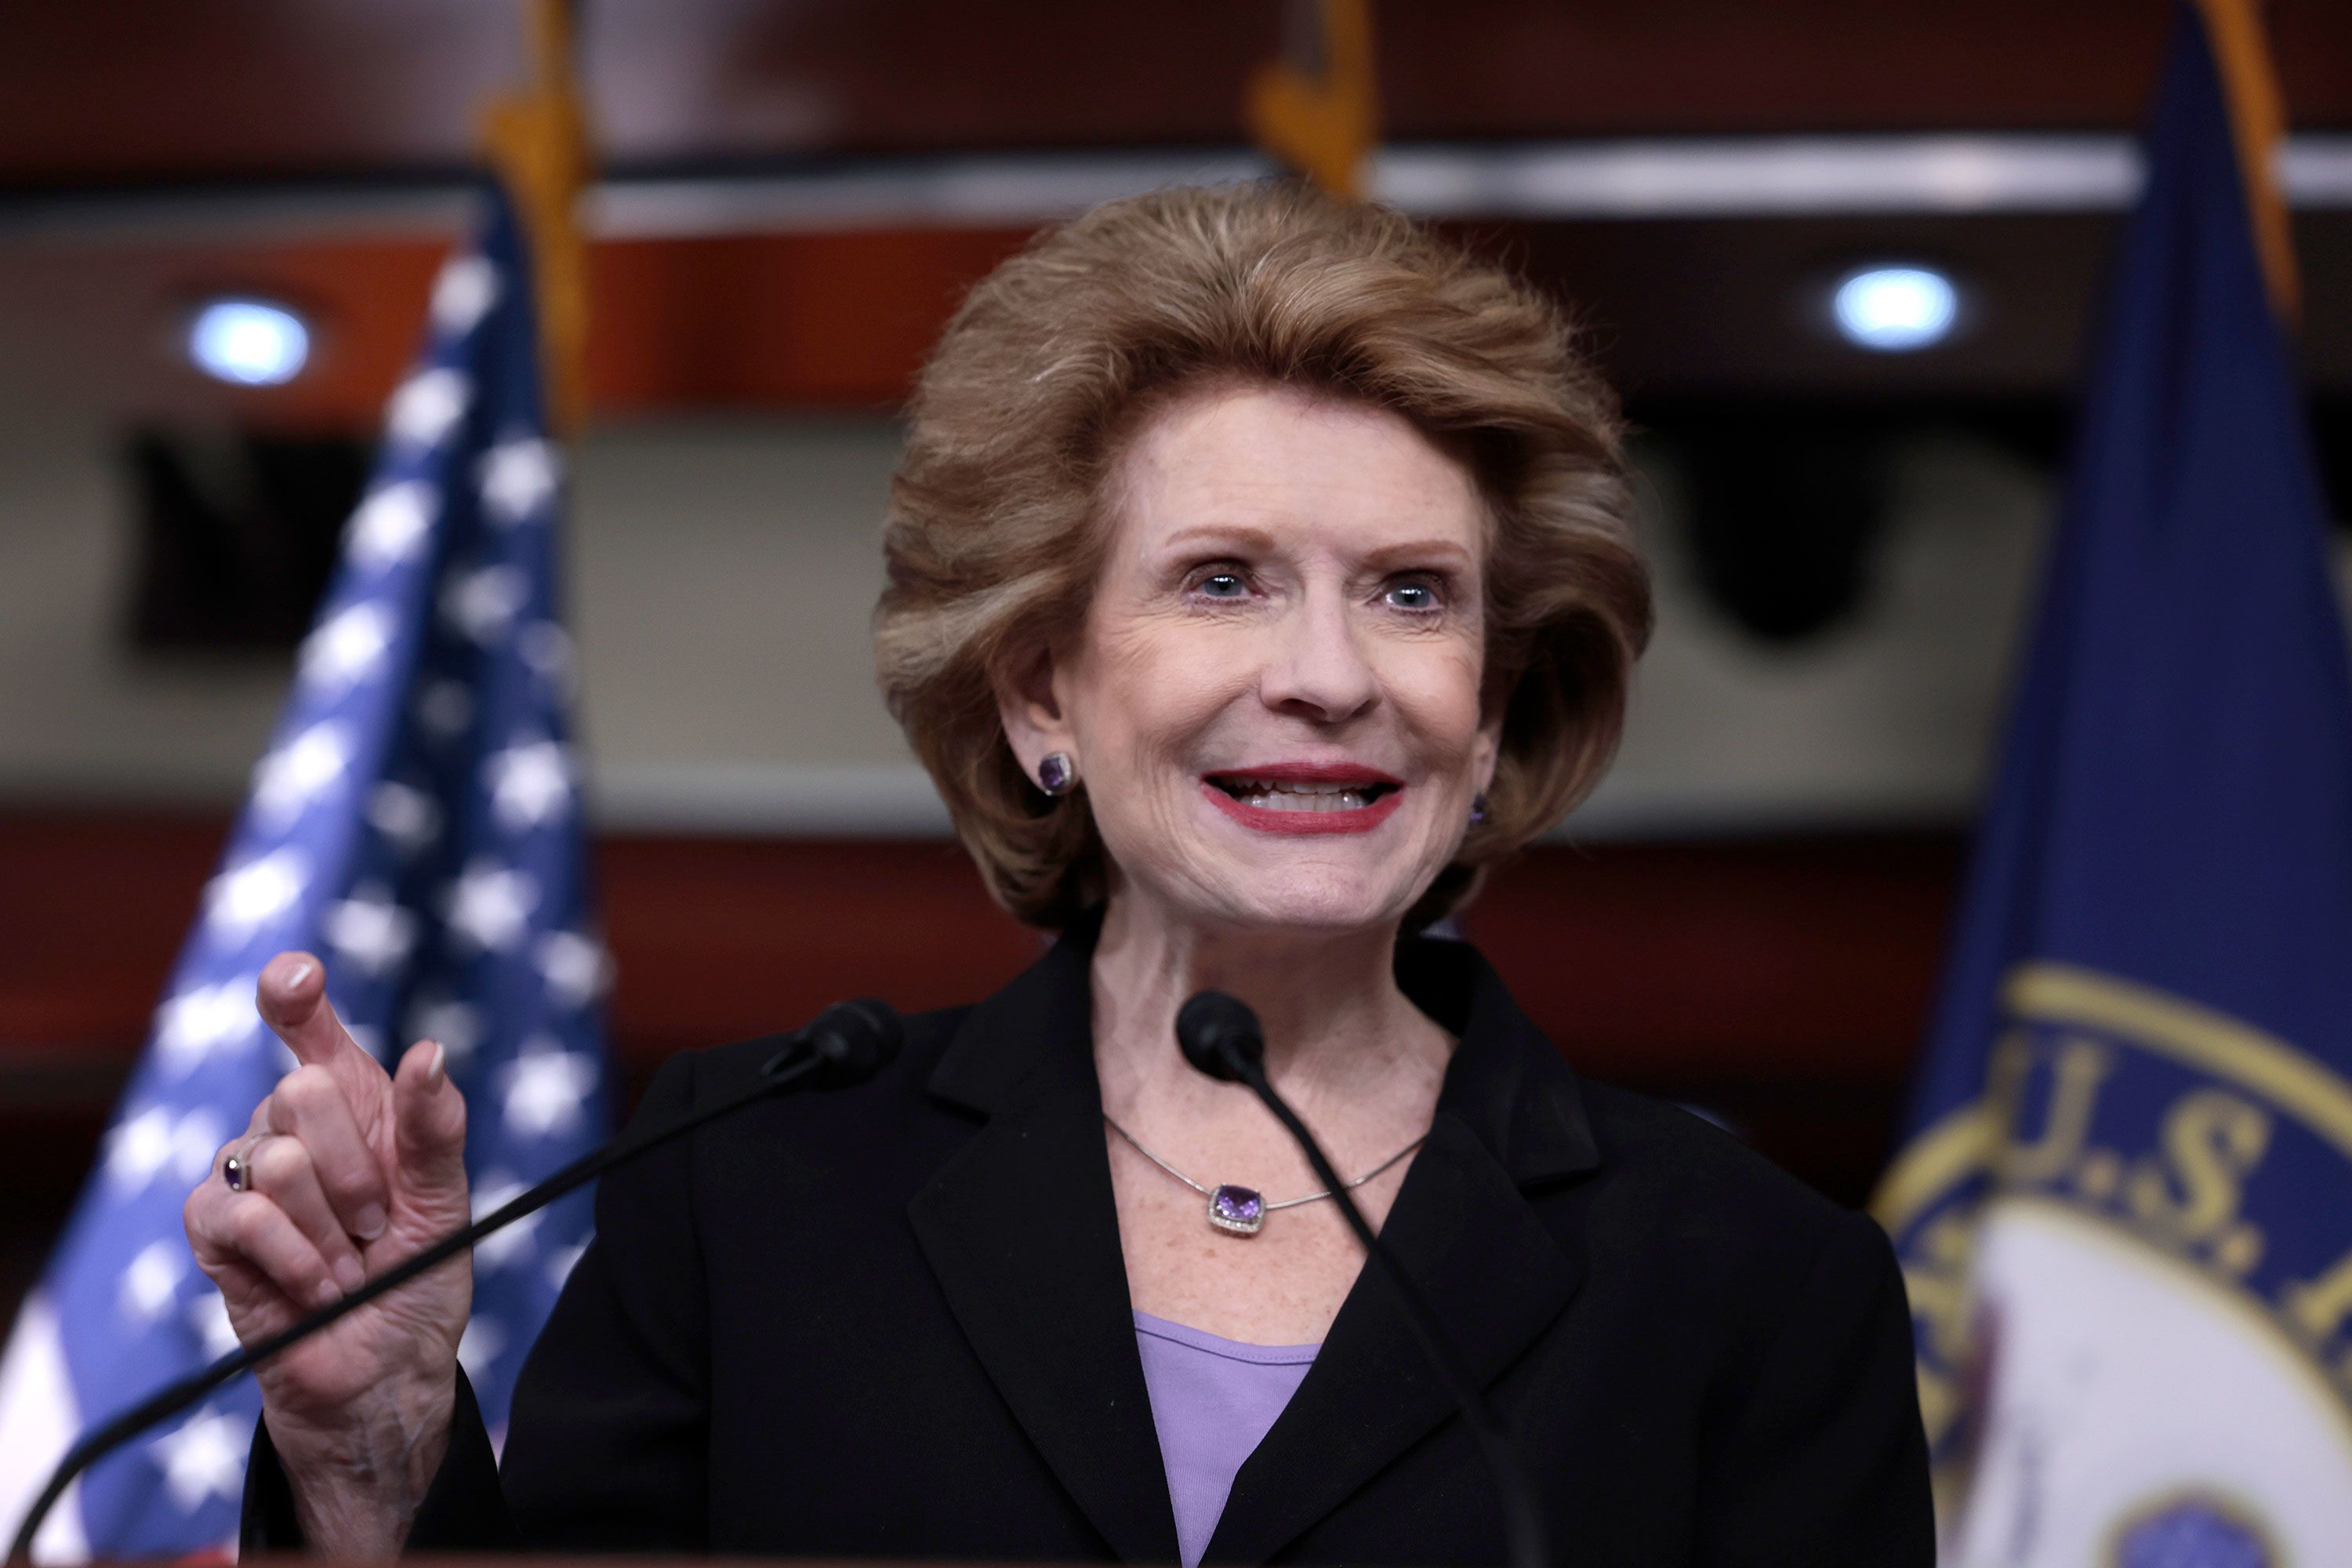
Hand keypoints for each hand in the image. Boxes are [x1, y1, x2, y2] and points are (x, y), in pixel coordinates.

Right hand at [182, 950, 471, 1549]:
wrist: (389, 1367)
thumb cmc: (419, 1277)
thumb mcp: (447, 1200)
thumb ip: (437, 1127)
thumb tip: (428, 1052)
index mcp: (354, 1105)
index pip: (308, 1028)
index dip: (294, 993)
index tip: (297, 978)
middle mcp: (291, 1128)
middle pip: (301, 1090)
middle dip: (359, 1168)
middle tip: (380, 1224)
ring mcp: (245, 1174)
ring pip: (275, 1156)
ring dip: (331, 1226)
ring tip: (351, 1264)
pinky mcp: (212, 1231)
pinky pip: (239, 1214)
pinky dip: (294, 1257)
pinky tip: (318, 1286)